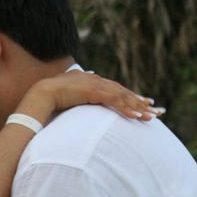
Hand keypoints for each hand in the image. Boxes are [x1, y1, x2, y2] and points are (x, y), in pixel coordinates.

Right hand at [17, 70, 163, 124]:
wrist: (41, 94)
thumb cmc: (50, 97)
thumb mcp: (68, 95)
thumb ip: (77, 93)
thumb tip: (81, 91)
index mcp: (91, 81)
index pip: (115, 89)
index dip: (130, 97)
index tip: (143, 103)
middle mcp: (96, 81)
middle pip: (123, 92)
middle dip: (140, 102)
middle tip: (156, 110)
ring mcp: (95, 85)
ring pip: (122, 96)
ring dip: (137, 107)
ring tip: (151, 116)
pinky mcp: (93, 91)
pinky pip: (114, 101)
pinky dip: (126, 108)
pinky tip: (136, 116)